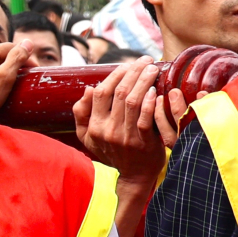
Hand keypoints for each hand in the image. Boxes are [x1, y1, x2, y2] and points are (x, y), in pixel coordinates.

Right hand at [73, 56, 175, 180]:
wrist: (134, 176)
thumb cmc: (112, 152)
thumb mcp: (88, 136)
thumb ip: (82, 112)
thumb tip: (89, 88)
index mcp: (94, 126)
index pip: (102, 92)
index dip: (115, 75)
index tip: (127, 64)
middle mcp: (108, 130)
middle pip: (120, 93)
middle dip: (134, 72)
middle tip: (145, 60)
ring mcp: (126, 137)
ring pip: (134, 101)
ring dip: (144, 81)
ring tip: (153, 69)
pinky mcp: (144, 143)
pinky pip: (146, 118)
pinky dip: (150, 102)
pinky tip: (155, 90)